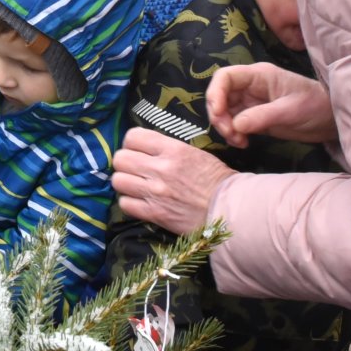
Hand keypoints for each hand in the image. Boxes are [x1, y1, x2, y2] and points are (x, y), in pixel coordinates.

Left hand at [111, 129, 234, 235]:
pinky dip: (129, 203)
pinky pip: (125, 204)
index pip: (133, 136)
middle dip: (125, 163)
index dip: (131, 143)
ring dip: (125, 183)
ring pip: (118, 181)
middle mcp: (160, 168)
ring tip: (136, 186)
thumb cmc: (217, 181)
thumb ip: (169, 149)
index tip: (137, 150)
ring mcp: (155, 192)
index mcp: (173, 149)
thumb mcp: (196, 154)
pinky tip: (140, 202)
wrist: (231, 210)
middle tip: (134, 170)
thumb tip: (147, 149)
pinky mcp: (155, 213)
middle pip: (120, 158)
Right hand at [208, 62, 336, 146]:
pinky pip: (234, 124)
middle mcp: (250, 87)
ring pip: (225, 112)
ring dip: (226, 128)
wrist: (331, 120)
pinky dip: (234, 134)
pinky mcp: (254, 118)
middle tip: (229, 133)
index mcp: (258, 76)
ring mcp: (251, 102)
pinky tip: (243, 143)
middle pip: (220, 96)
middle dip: (219, 115)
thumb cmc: (315, 106)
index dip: (216, 93)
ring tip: (239, 141)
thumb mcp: (290, 111)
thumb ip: (262, 116)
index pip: (225, 77)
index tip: (218, 114)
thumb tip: (235, 125)